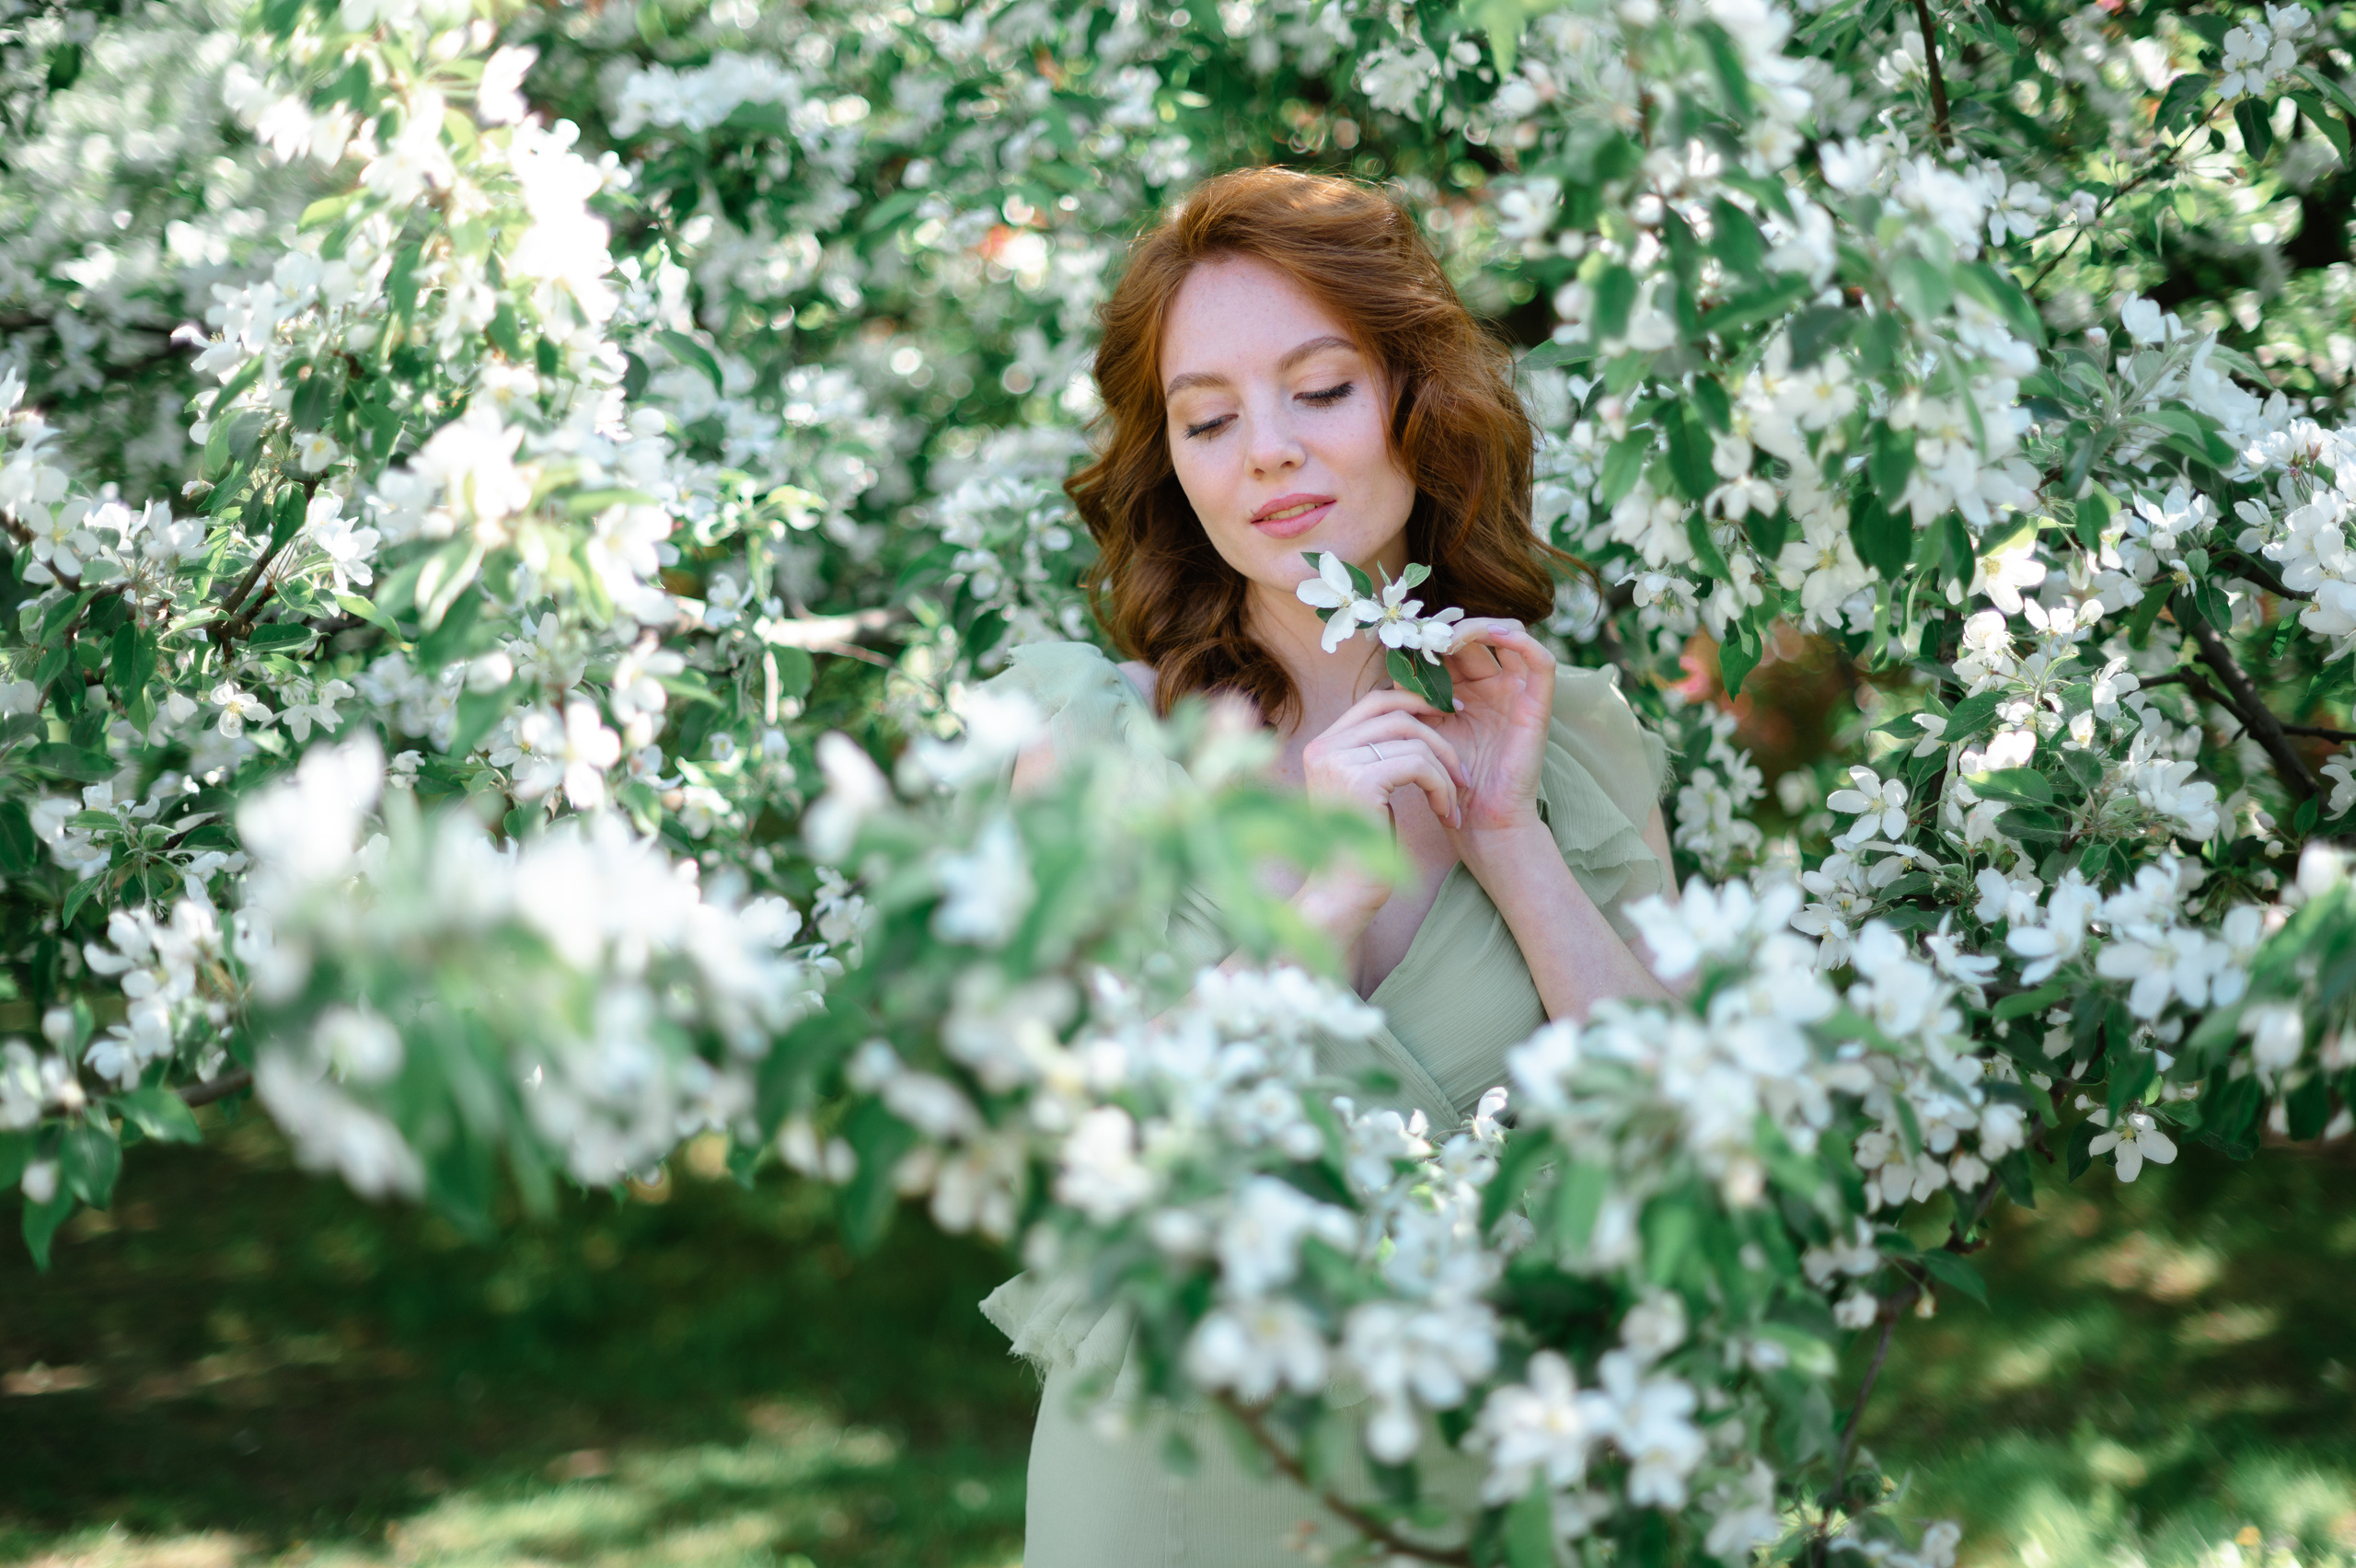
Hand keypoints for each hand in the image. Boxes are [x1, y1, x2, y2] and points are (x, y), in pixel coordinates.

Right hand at [1294, 688, 1470, 931]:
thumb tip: (1418, 718)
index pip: (1374, 701)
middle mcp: (1322, 747)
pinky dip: (1442, 787)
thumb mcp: (1368, 791)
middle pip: (1394, 712)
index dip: (1415, 701)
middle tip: (1463, 760)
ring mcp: (1337, 760)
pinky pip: (1419, 765)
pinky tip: (1446, 814)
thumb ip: (1380, 755)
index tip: (1449, 714)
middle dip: (1438, 732)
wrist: (1343, 895)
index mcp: (1322, 745)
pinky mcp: (1359, 780)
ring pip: (1413, 739)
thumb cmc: (1360, 849)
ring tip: (1455, 800)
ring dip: (1445, 769)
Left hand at [1423, 618, 1555, 839]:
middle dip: (1449, 628)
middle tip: (1424, 632)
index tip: (1405, 635)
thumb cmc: (1445, 780)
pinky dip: (1518, 640)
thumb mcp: (1421, 727)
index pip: (1452, 644)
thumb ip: (1411, 692)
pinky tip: (1490, 635)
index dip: (1432, 634)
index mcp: (1464, 691)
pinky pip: (1540, 660)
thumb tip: (1392, 654)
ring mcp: (1518, 693)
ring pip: (1509, 635)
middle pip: (1477, 635)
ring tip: (1450, 637)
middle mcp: (1493, 686)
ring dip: (1478, 627)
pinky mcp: (1538, 704)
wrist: (1475, 819)